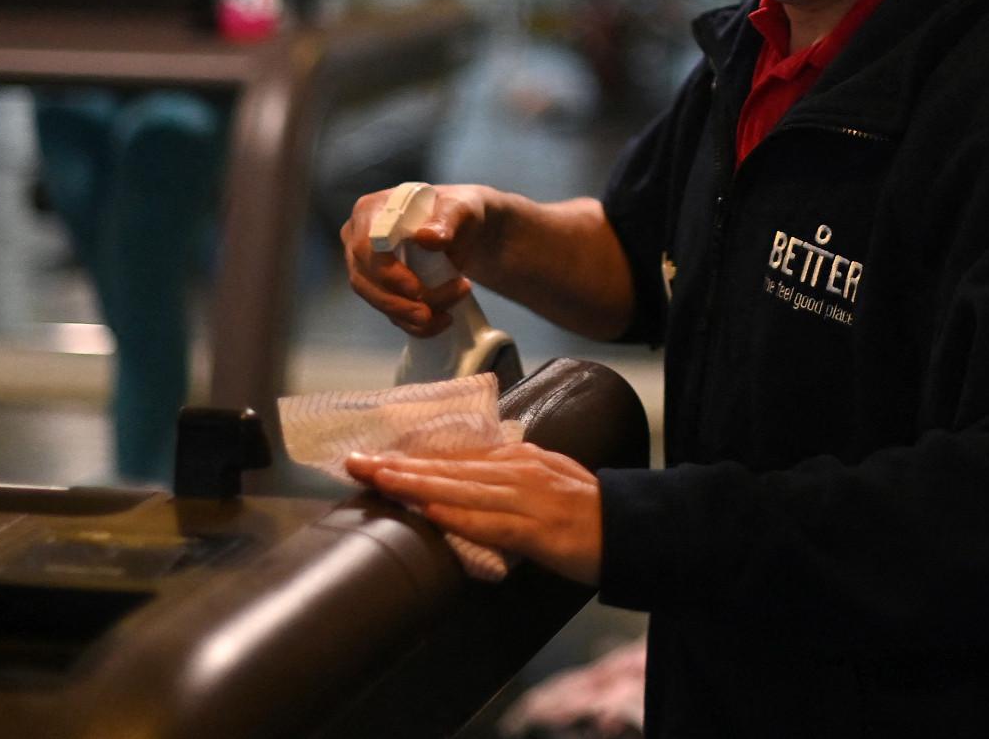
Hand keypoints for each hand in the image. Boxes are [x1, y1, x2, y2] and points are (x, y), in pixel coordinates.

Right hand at [340, 184, 497, 337]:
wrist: (464, 229)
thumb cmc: (457, 211)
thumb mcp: (460, 208)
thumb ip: (446, 220)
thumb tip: (427, 238)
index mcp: (372, 210)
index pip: (366, 245)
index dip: (386, 272)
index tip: (416, 290)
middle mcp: (359, 238)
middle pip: (364, 278)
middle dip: (398, 302)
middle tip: (431, 313)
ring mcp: (365, 265)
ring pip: (374, 299)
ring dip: (407, 316)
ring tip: (443, 318)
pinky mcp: (379, 287)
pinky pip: (388, 311)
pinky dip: (412, 324)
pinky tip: (439, 323)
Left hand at [345, 442, 602, 585]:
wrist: (632, 530)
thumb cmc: (589, 513)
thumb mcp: (547, 482)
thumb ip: (510, 479)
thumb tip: (471, 482)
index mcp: (518, 459)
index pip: (454, 458)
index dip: (412, 459)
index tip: (375, 458)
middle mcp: (518, 470)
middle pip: (447, 468)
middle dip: (398, 466)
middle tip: (356, 463)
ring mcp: (526, 497)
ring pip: (459, 488)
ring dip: (414, 483)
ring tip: (378, 479)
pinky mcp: (536, 528)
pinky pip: (488, 521)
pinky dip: (455, 514)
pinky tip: (428, 510)